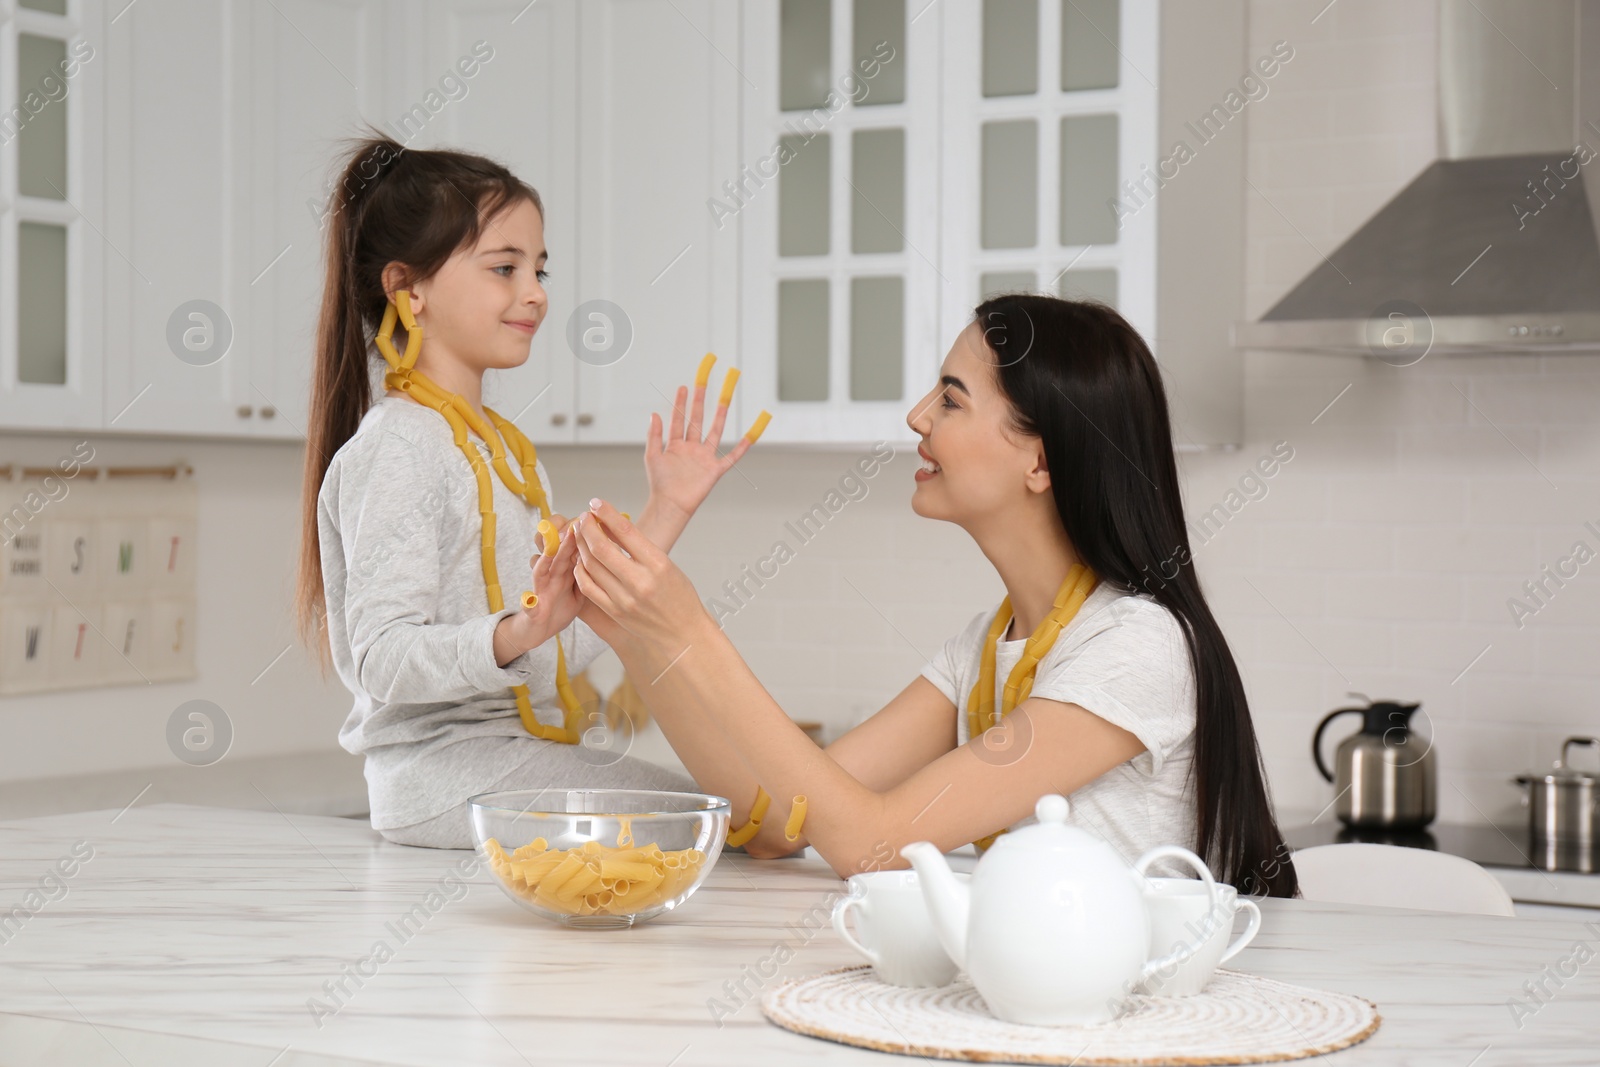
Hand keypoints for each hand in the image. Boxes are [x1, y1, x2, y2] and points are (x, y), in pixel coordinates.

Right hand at [493, 517, 584, 662]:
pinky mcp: (532, 609)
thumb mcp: (580, 586)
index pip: (571, 544)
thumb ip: (591, 570)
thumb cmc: (562, 605)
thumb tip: (615, 555)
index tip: (594, 522)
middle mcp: (551, 573)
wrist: (539, 629)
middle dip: (564, 538)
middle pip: (555, 550)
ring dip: (544, 558)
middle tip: (575, 525)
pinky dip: (529, 603)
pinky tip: (530, 599)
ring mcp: (541, 589)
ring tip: (550, 548)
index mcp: (565, 567)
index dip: (580, 533)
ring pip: (540, 569)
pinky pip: (530, 606)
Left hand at [571, 498, 706, 650]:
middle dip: (587, 527)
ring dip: (580, 545)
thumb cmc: (679, 596)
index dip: (607, 513)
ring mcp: (624, 599)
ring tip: (579, 535)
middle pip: (601, 547)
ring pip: (591, 565)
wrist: (684, 633)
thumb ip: (640, 547)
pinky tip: (581, 560)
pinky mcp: (614, 612)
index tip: (596, 503)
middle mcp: (640, 581)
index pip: (626, 531)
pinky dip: (581, 569)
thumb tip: (612, 525)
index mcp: (658, 564)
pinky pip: (588, 587)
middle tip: (582, 517)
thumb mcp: (666, 565)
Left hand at [643, 356, 759, 524]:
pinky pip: (732, 456)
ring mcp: (704, 457)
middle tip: (704, 381)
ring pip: (715, 431)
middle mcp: (691, 448)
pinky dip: (743, 446)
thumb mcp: (652, 456)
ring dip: (720, 414)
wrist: (670, 505)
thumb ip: (654, 435)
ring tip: (725, 397)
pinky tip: (752, 434)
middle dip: (700, 400)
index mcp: (675, 444)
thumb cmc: (659, 484)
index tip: (684, 386)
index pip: (679, 418)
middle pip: (697, 419)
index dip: (681, 403)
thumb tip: (654, 414)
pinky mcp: (715, 470)